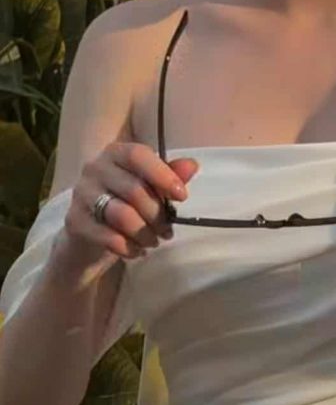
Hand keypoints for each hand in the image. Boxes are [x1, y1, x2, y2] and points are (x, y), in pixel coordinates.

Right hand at [60, 143, 198, 266]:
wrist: (89, 237)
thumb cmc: (125, 204)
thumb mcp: (150, 188)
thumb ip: (170, 175)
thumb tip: (192, 165)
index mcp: (115, 153)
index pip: (138, 155)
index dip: (162, 175)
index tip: (182, 196)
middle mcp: (94, 168)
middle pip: (134, 189)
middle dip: (157, 214)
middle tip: (168, 230)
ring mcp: (81, 194)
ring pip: (122, 214)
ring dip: (144, 232)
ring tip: (154, 241)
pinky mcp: (74, 221)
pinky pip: (108, 236)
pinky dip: (128, 247)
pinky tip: (138, 251)